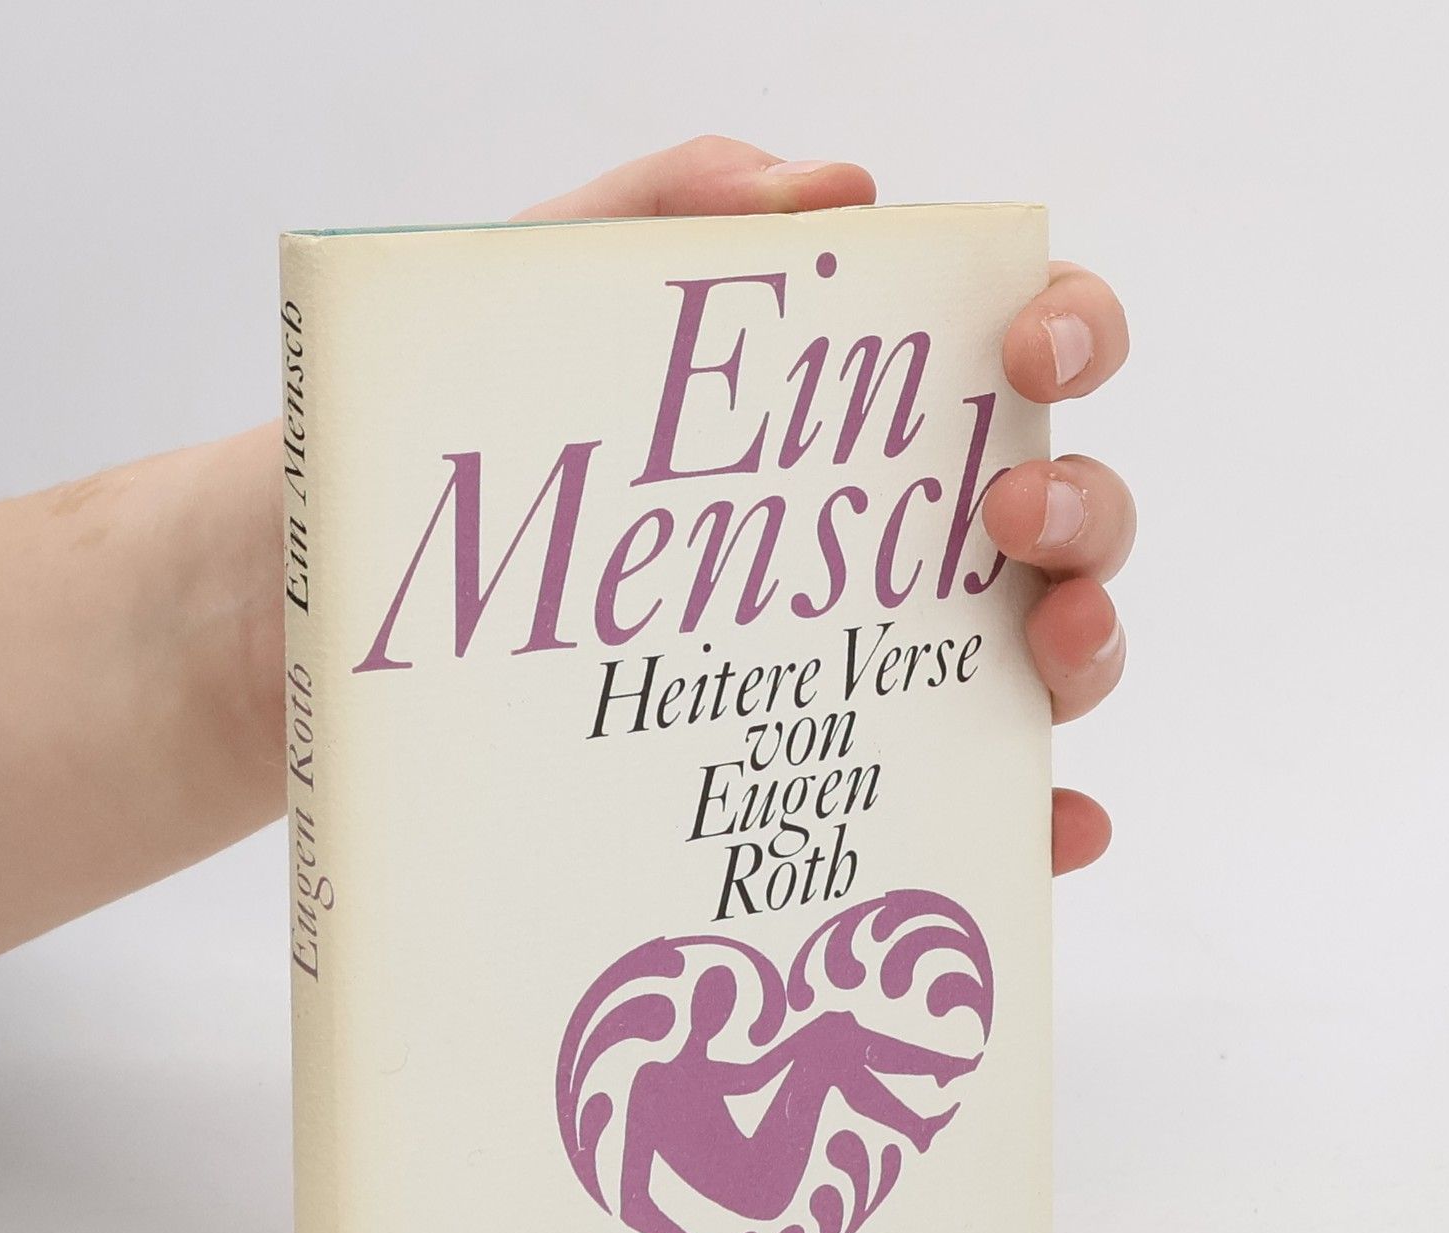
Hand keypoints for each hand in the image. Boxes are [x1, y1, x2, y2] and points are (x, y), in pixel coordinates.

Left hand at [518, 137, 1131, 876]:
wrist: (357, 610)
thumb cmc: (477, 457)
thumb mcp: (540, 306)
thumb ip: (661, 211)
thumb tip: (837, 187)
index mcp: (862, 423)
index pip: (1024, 354)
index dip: (1072, 334)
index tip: (1024, 353)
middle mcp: (903, 544)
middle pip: (1068, 515)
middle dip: (1083, 504)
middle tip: (1005, 510)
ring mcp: (889, 671)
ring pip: (1054, 659)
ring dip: (1090, 646)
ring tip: (1049, 645)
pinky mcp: (851, 790)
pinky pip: (982, 816)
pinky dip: (1044, 823)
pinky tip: (1061, 829)